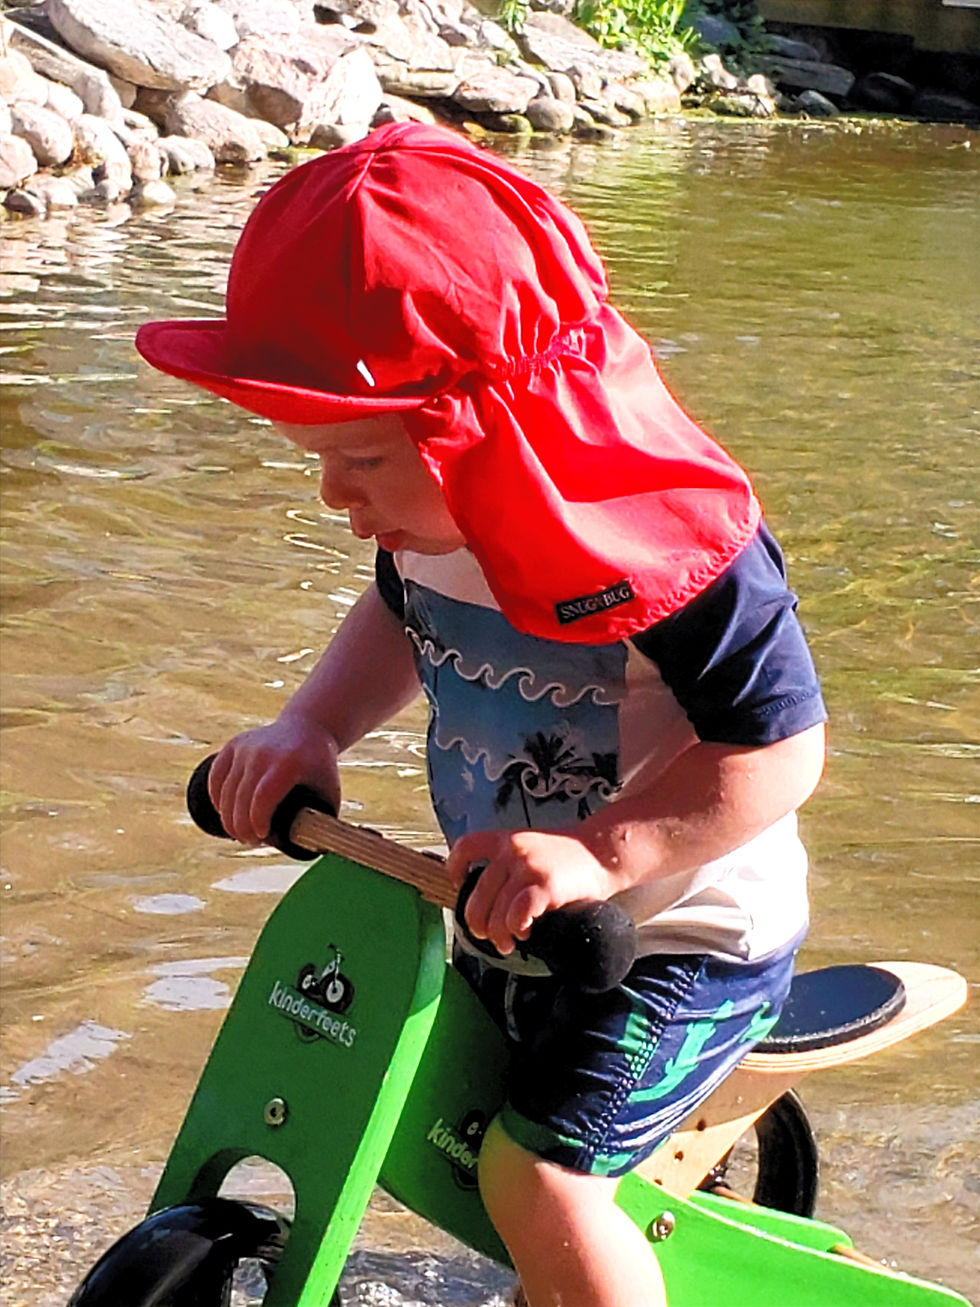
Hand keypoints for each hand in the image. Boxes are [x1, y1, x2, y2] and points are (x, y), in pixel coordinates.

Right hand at [207, 714, 340, 844]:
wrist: (308, 727)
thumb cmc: (320, 767)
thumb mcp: (329, 791)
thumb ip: (324, 822)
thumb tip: (315, 853)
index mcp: (289, 763)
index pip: (264, 797)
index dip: (257, 822)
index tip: (262, 837)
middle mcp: (263, 753)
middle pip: (241, 798)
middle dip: (242, 827)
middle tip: (251, 841)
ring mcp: (246, 747)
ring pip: (226, 791)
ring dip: (229, 818)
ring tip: (240, 833)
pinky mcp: (233, 746)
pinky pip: (216, 778)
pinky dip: (217, 799)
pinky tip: (226, 813)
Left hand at [445, 829, 613, 955]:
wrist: (604, 851)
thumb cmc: (568, 856)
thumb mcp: (532, 846)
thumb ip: (509, 863)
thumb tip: (488, 897)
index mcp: (504, 839)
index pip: (465, 848)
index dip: (456, 870)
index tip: (461, 886)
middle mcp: (511, 850)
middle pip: (476, 895)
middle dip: (477, 922)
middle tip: (487, 935)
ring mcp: (528, 868)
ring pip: (495, 912)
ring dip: (498, 935)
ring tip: (508, 943)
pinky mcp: (545, 885)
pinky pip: (517, 915)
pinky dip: (517, 929)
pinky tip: (525, 933)